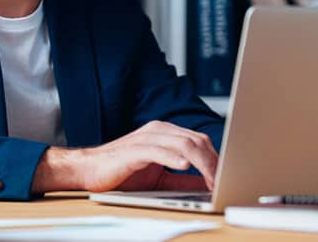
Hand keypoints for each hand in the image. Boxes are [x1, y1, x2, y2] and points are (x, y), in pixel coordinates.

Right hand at [31, 121, 217, 192]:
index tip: (228, 176)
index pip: (199, 141)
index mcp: (165, 134)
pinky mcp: (134, 150)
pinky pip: (158, 150)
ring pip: (182, 143)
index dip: (216, 158)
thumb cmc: (122, 173)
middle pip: (195, 140)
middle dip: (213, 161)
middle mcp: (158, 131)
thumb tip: (206, 187)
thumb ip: (181, 180)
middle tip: (224, 181)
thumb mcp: (159, 179)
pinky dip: (173, 158)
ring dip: (201, 162)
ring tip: (212, 178)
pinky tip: (184, 166)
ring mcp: (146, 138)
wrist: (89, 171)